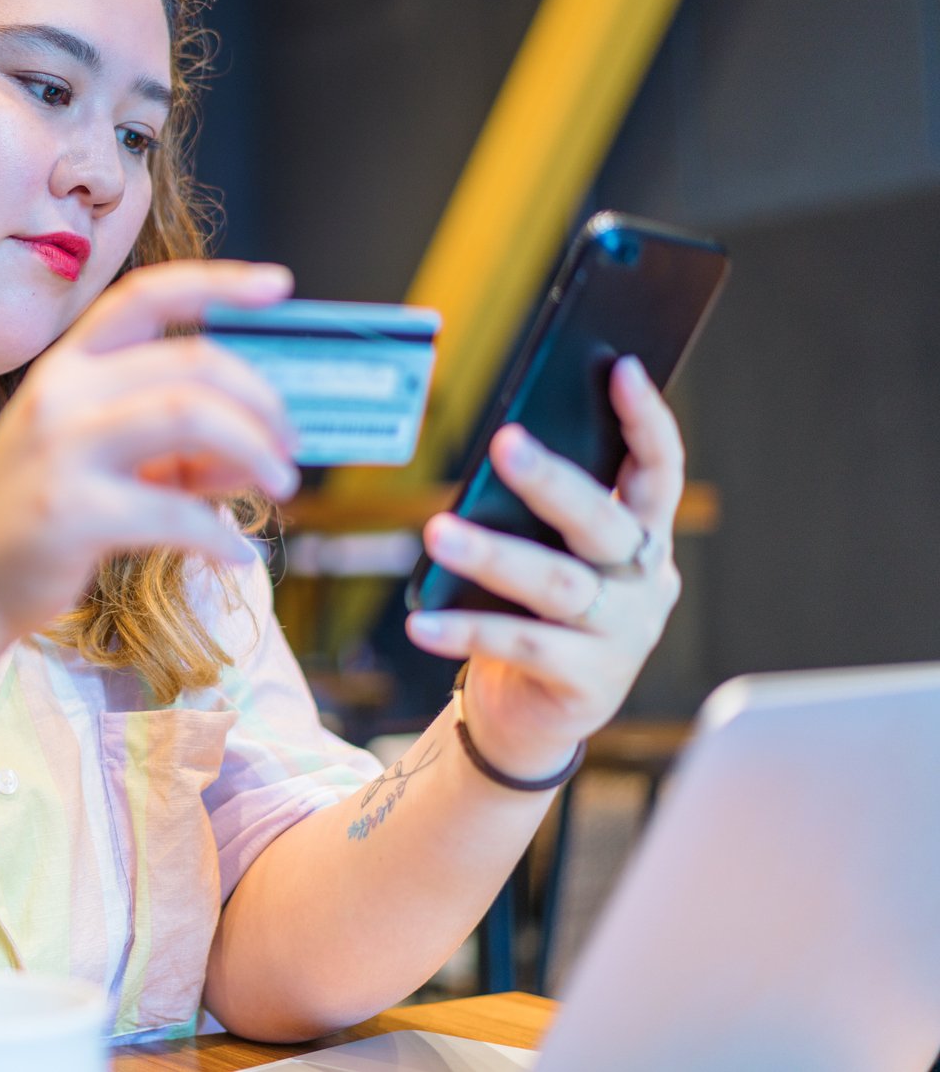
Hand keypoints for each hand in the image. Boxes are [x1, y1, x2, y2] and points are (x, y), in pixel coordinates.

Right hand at [0, 259, 302, 648]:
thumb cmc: (37, 516)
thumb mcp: (96, 459)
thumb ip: (170, 445)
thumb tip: (259, 450)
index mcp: (66, 366)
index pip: (146, 297)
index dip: (218, 282)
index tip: (280, 284)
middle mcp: (60, 394)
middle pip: (192, 365)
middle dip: (261, 401)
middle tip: (291, 445)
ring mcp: (61, 450)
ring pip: (190, 416)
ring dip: (254, 450)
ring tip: (280, 484)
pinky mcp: (70, 512)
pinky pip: (175, 512)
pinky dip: (221, 535)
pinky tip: (235, 555)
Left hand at [404, 355, 685, 780]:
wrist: (533, 712)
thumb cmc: (537, 611)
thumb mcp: (549, 555)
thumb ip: (541, 515)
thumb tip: (499, 452)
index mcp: (644, 537)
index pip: (659, 469)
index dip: (646, 420)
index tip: (620, 368)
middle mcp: (645, 582)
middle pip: (602, 522)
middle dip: (553, 481)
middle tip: (503, 442)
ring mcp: (624, 634)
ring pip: (557, 585)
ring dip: (494, 555)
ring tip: (437, 533)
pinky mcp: (588, 682)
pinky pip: (520, 646)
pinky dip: (465, 631)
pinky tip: (421, 621)